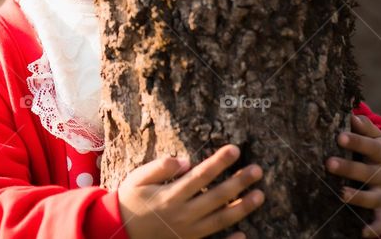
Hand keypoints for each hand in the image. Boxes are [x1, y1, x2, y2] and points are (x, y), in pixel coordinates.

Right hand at [117, 144, 264, 238]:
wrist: (120, 231)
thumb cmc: (130, 200)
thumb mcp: (138, 178)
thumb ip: (160, 167)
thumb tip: (185, 161)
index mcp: (171, 195)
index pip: (201, 175)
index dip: (219, 162)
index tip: (235, 150)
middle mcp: (183, 214)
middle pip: (217, 197)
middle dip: (239, 182)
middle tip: (257, 170)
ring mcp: (187, 232)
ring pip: (220, 220)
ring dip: (242, 208)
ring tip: (260, 196)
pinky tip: (243, 235)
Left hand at [326, 113, 380, 237]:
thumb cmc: (374, 150)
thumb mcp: (375, 136)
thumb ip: (365, 127)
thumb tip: (352, 115)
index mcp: (379, 152)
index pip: (368, 145)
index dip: (354, 141)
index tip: (338, 136)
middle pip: (366, 171)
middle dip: (348, 168)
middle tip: (328, 163)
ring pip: (371, 197)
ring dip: (357, 197)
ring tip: (341, 194)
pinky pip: (380, 221)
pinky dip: (374, 228)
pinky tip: (362, 233)